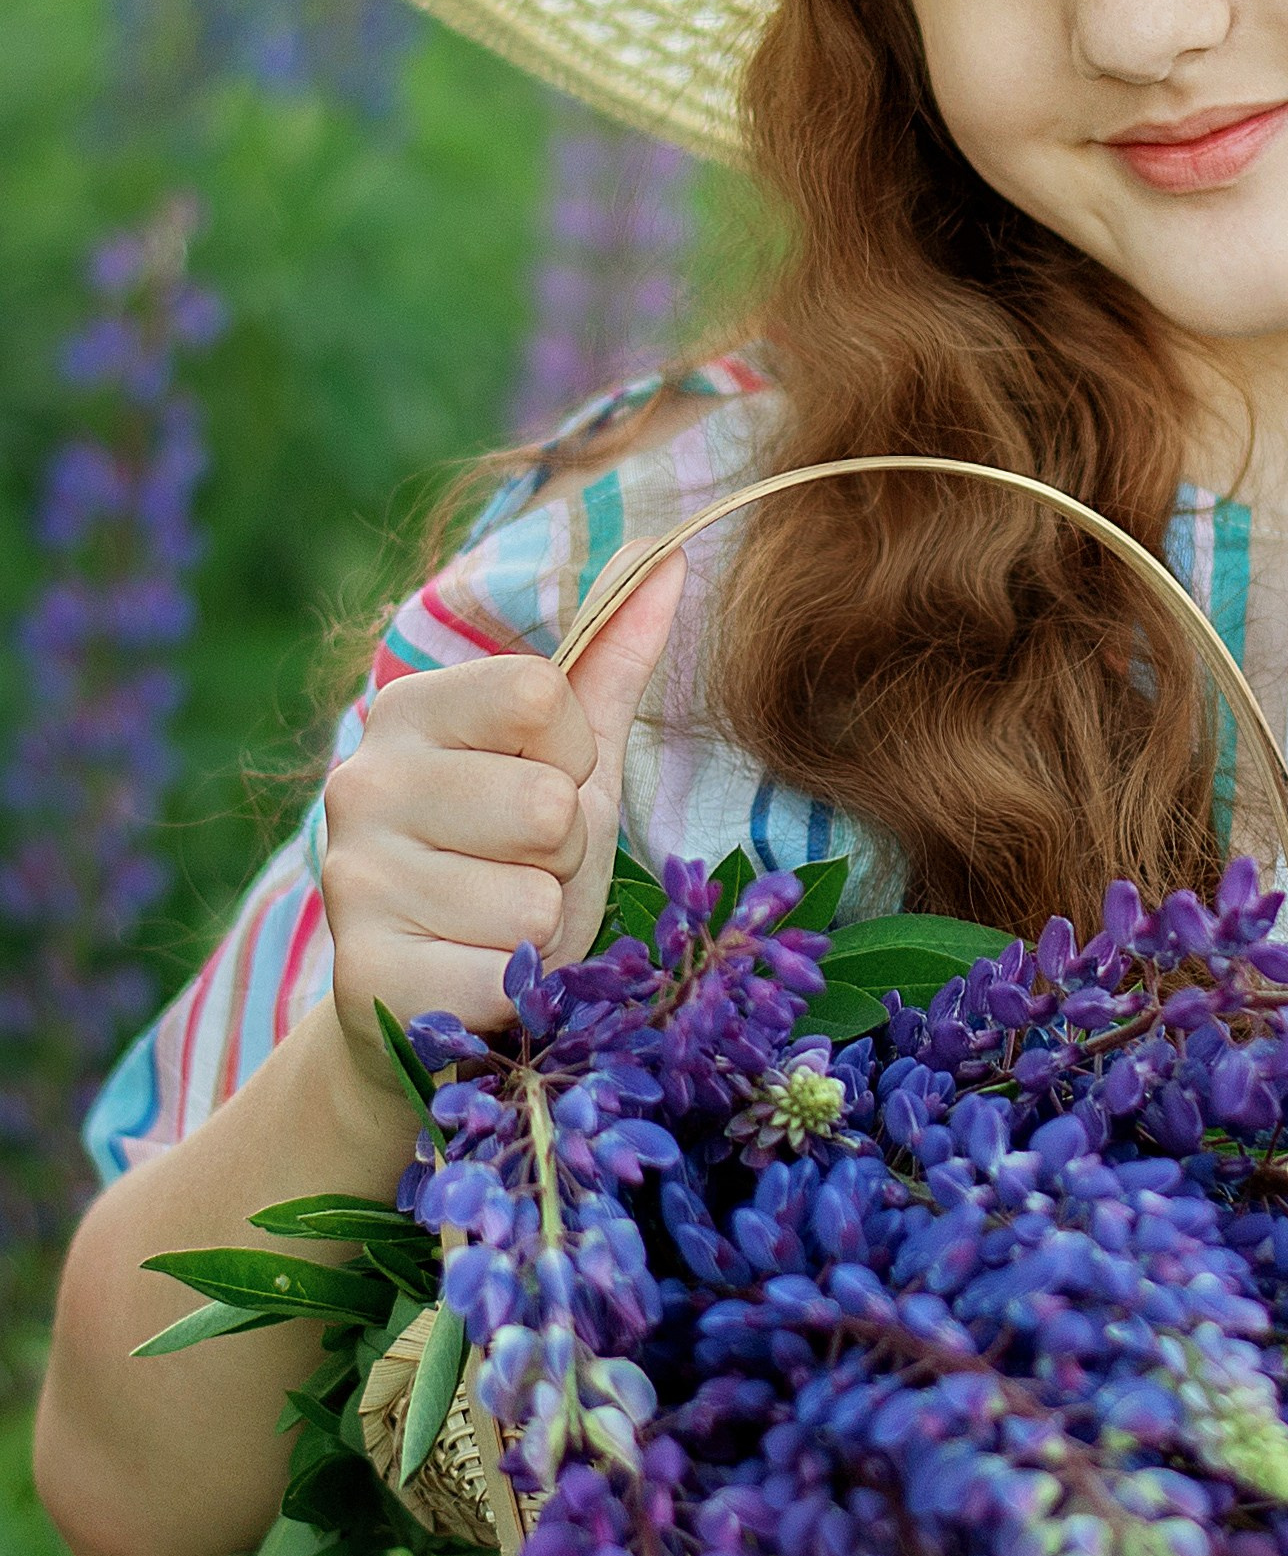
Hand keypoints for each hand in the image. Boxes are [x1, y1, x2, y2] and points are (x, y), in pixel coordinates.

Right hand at [319, 548, 686, 1112]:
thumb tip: (667, 551)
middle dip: (563, 852)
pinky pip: (507, 976)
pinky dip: (518, 992)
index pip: (546, 696)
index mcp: (406, 710)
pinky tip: (476, 982)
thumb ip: (610, 659)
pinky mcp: (364, 976)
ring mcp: (352, 880)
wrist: (438, 1003)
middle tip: (520, 873)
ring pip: (534, 900)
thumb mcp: (571, 761)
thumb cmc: (514, 863)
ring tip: (495, 929)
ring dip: (542, 928)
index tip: (547, 786)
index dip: (574, 756)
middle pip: (546, 802)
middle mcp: (359, 782)